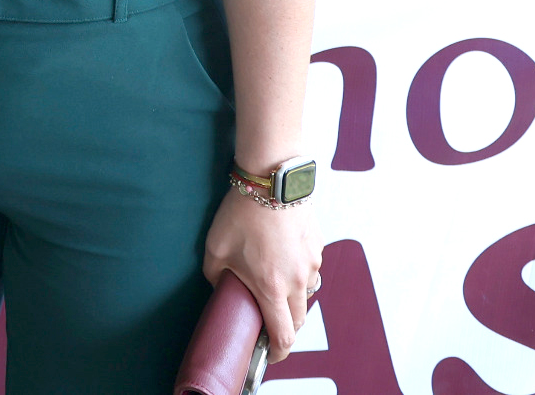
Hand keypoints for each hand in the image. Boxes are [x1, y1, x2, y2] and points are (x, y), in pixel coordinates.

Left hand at [203, 189, 323, 361]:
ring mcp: (312, 264)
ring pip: (307, 294)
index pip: (283, 336)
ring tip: (273, 284)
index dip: (277, 353)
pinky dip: (299, 273)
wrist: (272, 180)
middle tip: (268, 322)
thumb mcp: (216, 248)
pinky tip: (282, 257)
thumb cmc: (241, 213)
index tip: (269, 355)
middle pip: (298, 320)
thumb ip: (216, 276)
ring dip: (293, 298)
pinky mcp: (318, 247)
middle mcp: (298, 281)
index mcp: (272, 288)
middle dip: (285, 327)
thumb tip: (221, 286)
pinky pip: (311, 270)